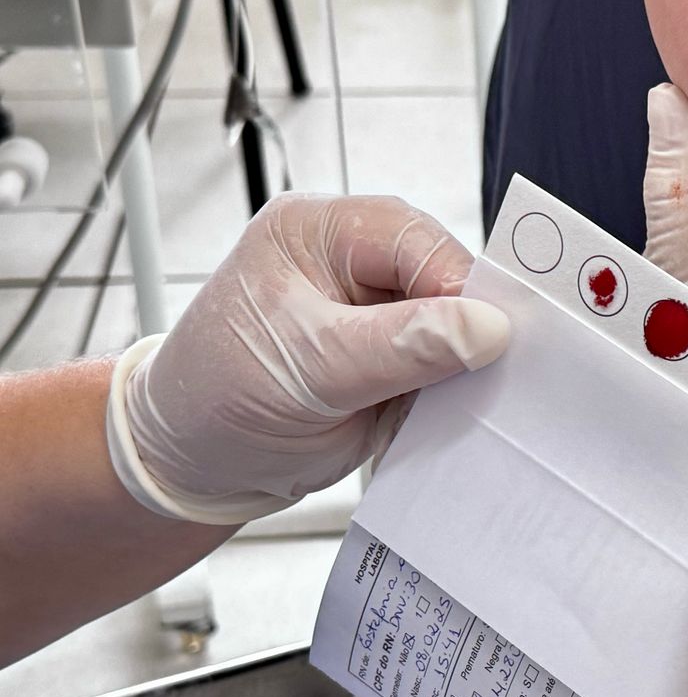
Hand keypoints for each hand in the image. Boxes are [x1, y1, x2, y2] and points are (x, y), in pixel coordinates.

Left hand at [106, 194, 510, 524]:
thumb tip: (484, 327)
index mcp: (316, 231)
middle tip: (483, 371)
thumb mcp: (308, 371)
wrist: (190, 465)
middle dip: (465, 324)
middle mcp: (349, 258)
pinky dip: (451, 387)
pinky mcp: (390, 351)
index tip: (489, 338)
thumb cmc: (215, 401)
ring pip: (453, 318)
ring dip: (461, 361)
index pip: (414, 240)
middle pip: (443, 274)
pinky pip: (444, 359)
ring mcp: (373, 306)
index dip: (457, 286)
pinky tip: (444, 408)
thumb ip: (400, 346)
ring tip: (458, 397)